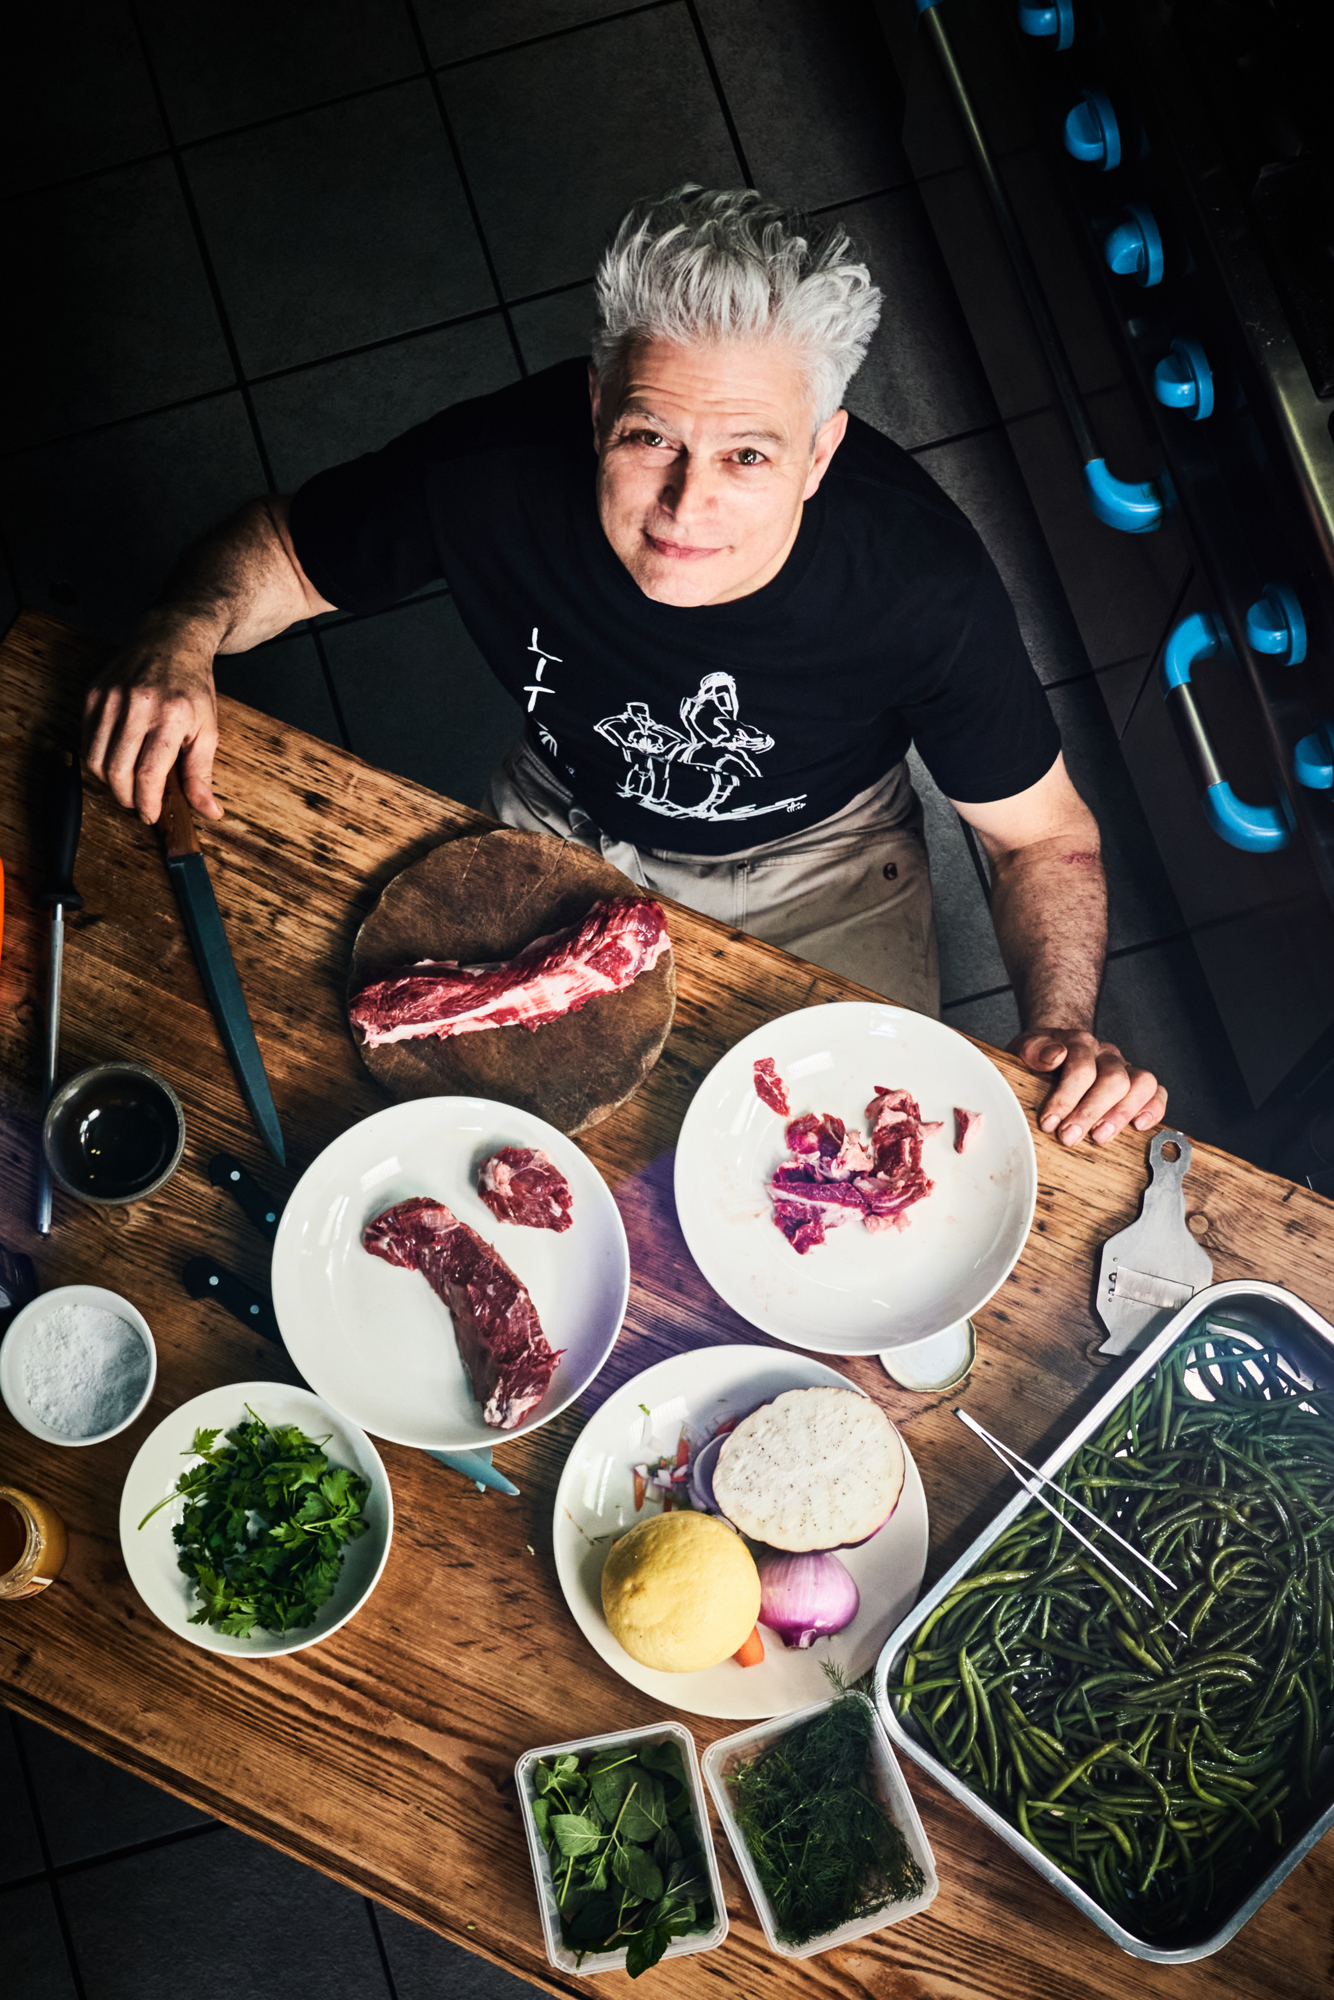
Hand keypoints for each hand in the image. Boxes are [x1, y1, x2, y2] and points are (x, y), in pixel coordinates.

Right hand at [82, 619, 223, 824]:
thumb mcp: (208, 730)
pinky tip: (117, 759)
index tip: (151, 816)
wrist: (171, 640)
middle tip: (139, 804)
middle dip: (126, 798)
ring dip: (110, 782)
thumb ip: (203, 774)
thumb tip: (209, 811)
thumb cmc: (192, 687)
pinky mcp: (92, 694)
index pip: (148, 774)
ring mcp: (110, 698)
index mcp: (170, 717)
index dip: (146, 803)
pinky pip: (86, 739)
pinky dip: (99, 758)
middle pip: (117, 771)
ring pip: (94, 759)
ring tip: (128, 783)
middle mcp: (136, 706)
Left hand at [1010, 1029, 1166, 1146]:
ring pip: (1141, 1083)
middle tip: (1069, 1137)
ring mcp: (1124, 1067)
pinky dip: (1153, 1109)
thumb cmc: (1040, 1057)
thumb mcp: (1025, 1049)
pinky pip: (1157, 1092)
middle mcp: (1105, 1054)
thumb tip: (1054, 1056)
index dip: (1066, 1099)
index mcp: (1078, 1043)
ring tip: (1100, 1136)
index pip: (1081, 1068)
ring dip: (1122, 1113)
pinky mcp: (1137, 1084)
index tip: (1049, 1123)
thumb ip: (1033, 1049)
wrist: (1056, 1051)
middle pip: (1113, 1079)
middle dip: (1090, 1112)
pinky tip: (1138, 1127)